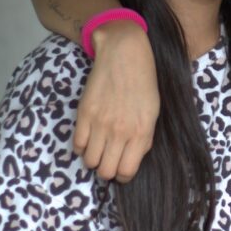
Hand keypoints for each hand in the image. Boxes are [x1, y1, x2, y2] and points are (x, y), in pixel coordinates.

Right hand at [74, 20, 158, 181]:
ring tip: (99, 148)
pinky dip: (82, 146)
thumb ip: (145, 138)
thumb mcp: (153, 112)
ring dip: (93, 158)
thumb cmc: (143, 83)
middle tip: (109, 159)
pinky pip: (77, 144)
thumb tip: (133, 157)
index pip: (127, 171)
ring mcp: (100, 123)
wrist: (124, 55)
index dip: (123, 175)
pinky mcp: (84, 113)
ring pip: (89, 161)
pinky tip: (89, 137)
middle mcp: (120, 131)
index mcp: (141, 132)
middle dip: (107, 170)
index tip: (122, 169)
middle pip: (105, 170)